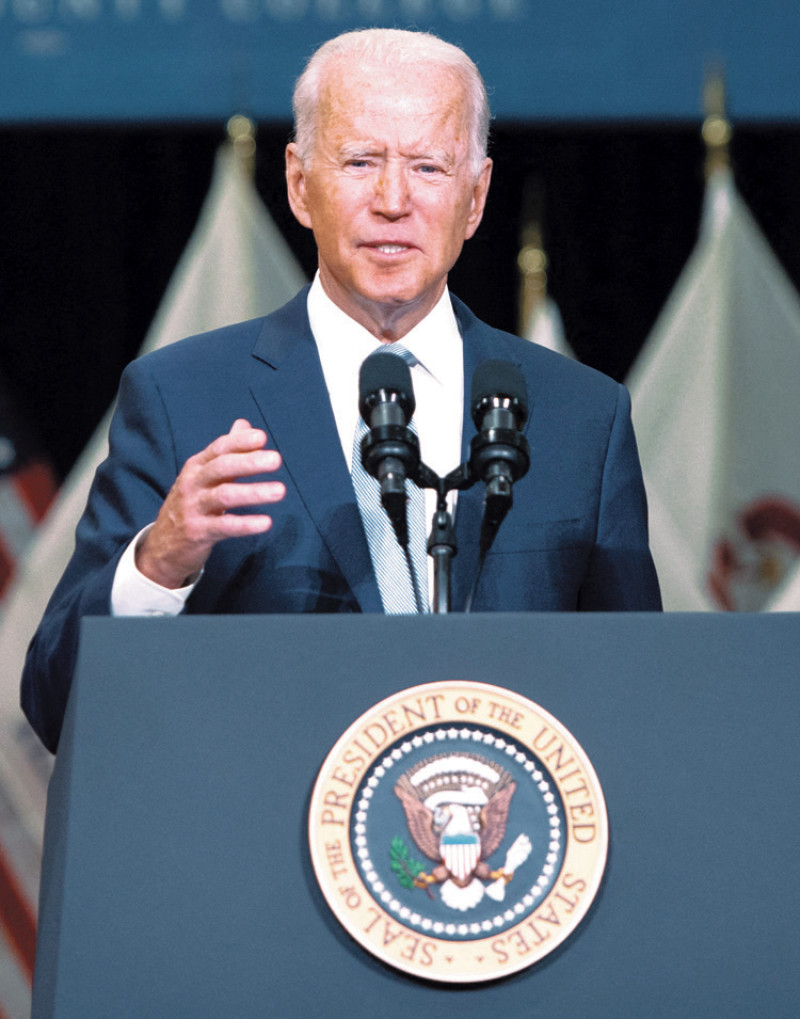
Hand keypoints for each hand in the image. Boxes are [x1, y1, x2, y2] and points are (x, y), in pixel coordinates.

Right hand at [135, 419, 285, 588]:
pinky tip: (267, 522)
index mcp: (196, 467)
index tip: (262, 437)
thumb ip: (226, 451)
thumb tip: (245, 424)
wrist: (163, 545)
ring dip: (253, 492)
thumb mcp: (203, 475)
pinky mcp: (198, 532)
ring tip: (281, 491)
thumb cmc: (191, 504)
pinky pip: (224, 526)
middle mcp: (193, 483)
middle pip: (221, 468)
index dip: (239, 442)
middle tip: (276, 459)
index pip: (219, 449)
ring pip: (224, 496)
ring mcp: (193, 508)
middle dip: (249, 462)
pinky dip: (246, 524)